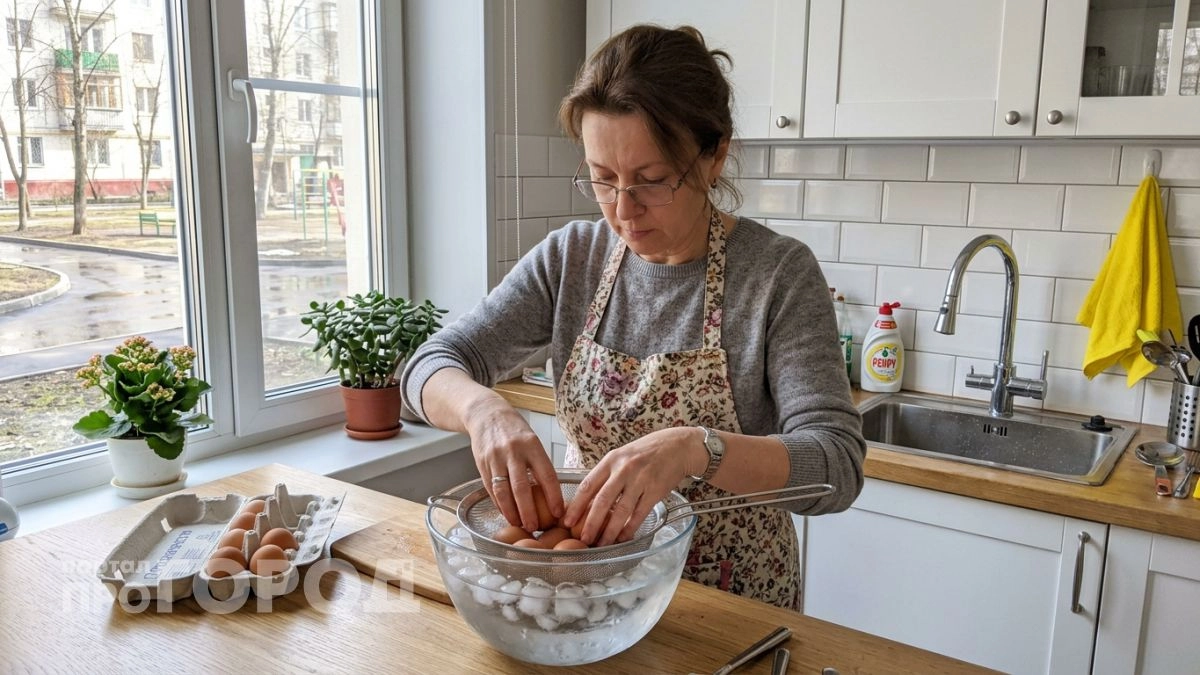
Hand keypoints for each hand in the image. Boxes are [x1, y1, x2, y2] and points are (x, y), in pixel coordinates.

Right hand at [464, 398, 562, 531]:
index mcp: (532, 445)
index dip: (553, 496)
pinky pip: (491, 489)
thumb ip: (539, 464)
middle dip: (529, 511)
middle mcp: (513, 452)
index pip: (546, 474)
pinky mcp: (481, 465)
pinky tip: (506, 513)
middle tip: (536, 527)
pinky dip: (499, 504)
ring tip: (519, 524)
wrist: (486, 415)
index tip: (558, 513)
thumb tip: (552, 495)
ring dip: (511, 512)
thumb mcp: (532, 441)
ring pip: (503, 491)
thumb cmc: (515, 431)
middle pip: (521, 487)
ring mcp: (495, 458)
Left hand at [561, 427, 697, 545]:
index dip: (576, 505)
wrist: (677, 446)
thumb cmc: (646, 452)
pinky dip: (630, 528)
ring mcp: (640, 480)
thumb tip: (588, 499)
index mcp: (611, 460)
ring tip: (602, 543)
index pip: (588, 485)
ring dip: (610, 531)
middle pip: (602, 500)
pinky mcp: (655, 490)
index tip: (567, 521)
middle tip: (583, 539)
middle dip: (591, 523)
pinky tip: (623, 538)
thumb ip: (606, 474)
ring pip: (621, 511)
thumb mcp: (622, 455)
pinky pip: (639, 514)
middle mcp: (624, 469)